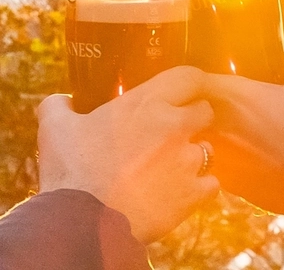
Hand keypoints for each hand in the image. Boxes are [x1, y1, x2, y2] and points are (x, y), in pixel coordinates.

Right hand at [37, 67, 219, 243]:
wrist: (80, 224)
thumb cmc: (70, 172)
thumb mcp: (56, 128)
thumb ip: (58, 106)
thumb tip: (60, 100)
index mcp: (146, 104)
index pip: (189, 77)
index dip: (194, 83)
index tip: (189, 92)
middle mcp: (173, 126)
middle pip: (205, 112)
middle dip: (194, 119)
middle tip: (174, 131)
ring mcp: (186, 160)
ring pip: (208, 148)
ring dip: (193, 154)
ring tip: (170, 166)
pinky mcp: (191, 193)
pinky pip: (210, 184)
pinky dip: (199, 187)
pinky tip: (178, 191)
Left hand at [203, 40, 283, 216]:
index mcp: (235, 95)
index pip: (197, 80)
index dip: (200, 80)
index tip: (209, 82)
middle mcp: (220, 122)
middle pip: (192, 109)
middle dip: (199, 105)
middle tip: (216, 105)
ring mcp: (220, 152)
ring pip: (199, 137)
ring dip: (207, 132)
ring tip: (228, 132)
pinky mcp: (226, 178)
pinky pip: (212, 163)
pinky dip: (220, 157)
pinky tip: (239, 158)